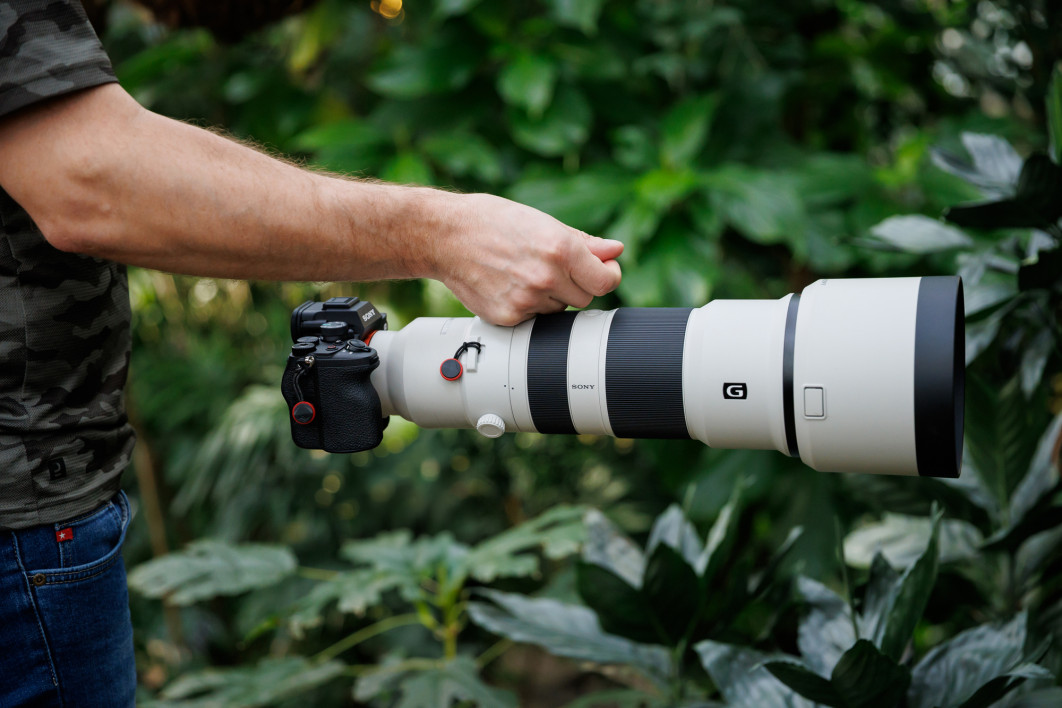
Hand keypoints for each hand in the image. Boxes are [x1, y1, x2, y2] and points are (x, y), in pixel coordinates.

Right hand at [433, 193, 623, 325]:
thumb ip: (584, 241)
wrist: (445, 236)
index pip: (606, 281)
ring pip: (559, 309)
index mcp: (561, 249)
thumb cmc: (491, 221)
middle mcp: (546, 277)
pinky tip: (509, 284)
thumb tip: (614, 250)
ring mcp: (527, 300)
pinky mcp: (509, 317)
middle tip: (551, 266)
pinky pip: (534, 318)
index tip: (602, 270)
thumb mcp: (542, 222)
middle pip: (585, 298)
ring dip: (551, 296)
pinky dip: (527, 306)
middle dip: (575, 284)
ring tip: (524, 272)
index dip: (607, 275)